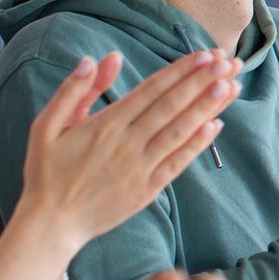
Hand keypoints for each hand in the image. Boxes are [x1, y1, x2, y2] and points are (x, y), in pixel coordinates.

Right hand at [16, 50, 239, 253]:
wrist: (50, 224)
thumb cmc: (47, 172)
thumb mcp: (47, 126)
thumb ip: (74, 90)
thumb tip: (98, 58)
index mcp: (105, 124)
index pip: (151, 90)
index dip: (180, 71)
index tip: (204, 55)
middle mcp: (126, 144)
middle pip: (172, 106)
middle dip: (202, 82)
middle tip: (229, 62)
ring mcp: (139, 168)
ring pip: (180, 131)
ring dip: (207, 107)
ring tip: (231, 85)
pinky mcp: (147, 190)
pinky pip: (177, 163)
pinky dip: (197, 144)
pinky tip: (216, 125)